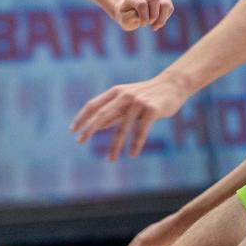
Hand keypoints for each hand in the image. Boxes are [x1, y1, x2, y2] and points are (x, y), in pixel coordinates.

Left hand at [71, 73, 186, 159]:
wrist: (173, 86)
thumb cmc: (147, 95)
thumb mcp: (127, 101)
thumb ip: (113, 112)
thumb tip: (95, 126)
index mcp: (116, 92)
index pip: (93, 105)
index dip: (82, 117)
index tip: (72, 130)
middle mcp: (124, 95)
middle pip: (102, 114)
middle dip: (89, 129)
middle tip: (80, 142)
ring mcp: (138, 102)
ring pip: (122, 128)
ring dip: (115, 146)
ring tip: (111, 160)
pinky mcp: (152, 110)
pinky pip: (141, 131)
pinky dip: (136, 144)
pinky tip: (132, 154)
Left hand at [116, 0, 173, 31]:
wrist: (130, 12)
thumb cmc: (127, 17)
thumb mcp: (124, 20)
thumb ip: (129, 17)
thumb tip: (139, 15)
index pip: (142, 4)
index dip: (144, 17)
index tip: (142, 25)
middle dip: (154, 16)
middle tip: (149, 24)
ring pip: (165, 4)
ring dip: (162, 18)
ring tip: (154, 26)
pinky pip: (170, 7)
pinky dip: (165, 17)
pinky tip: (158, 22)